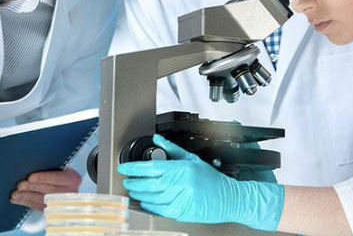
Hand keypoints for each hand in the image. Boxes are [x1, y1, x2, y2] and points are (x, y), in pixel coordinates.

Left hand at [10, 168, 81, 209]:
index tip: (31, 177)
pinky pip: (37, 207)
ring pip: (41, 200)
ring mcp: (60, 203)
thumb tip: (35, 163)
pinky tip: (18, 199)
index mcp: (72, 179)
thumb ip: (54, 167)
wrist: (70, 190)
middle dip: (32, 188)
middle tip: (20, 185)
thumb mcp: (65, 169)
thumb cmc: (64, 176)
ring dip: (26, 197)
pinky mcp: (51, 210)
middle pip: (48, 190)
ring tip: (15, 194)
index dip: (43, 177)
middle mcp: (68, 192)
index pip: (57, 178)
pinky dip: (26, 203)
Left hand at [118, 134, 283, 230]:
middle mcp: (181, 184)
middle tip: (127, 179)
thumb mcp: (192, 158)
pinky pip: (160, 209)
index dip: (135, 168)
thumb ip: (172, 149)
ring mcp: (181, 199)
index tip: (124, 167)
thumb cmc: (211, 179)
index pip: (152, 167)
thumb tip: (157, 139)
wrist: (228, 198)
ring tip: (132, 190)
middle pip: (149, 183)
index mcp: (182, 168)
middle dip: (134, 182)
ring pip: (153, 197)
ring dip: (139, 194)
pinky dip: (149, 206)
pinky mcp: (181, 212)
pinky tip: (143, 201)